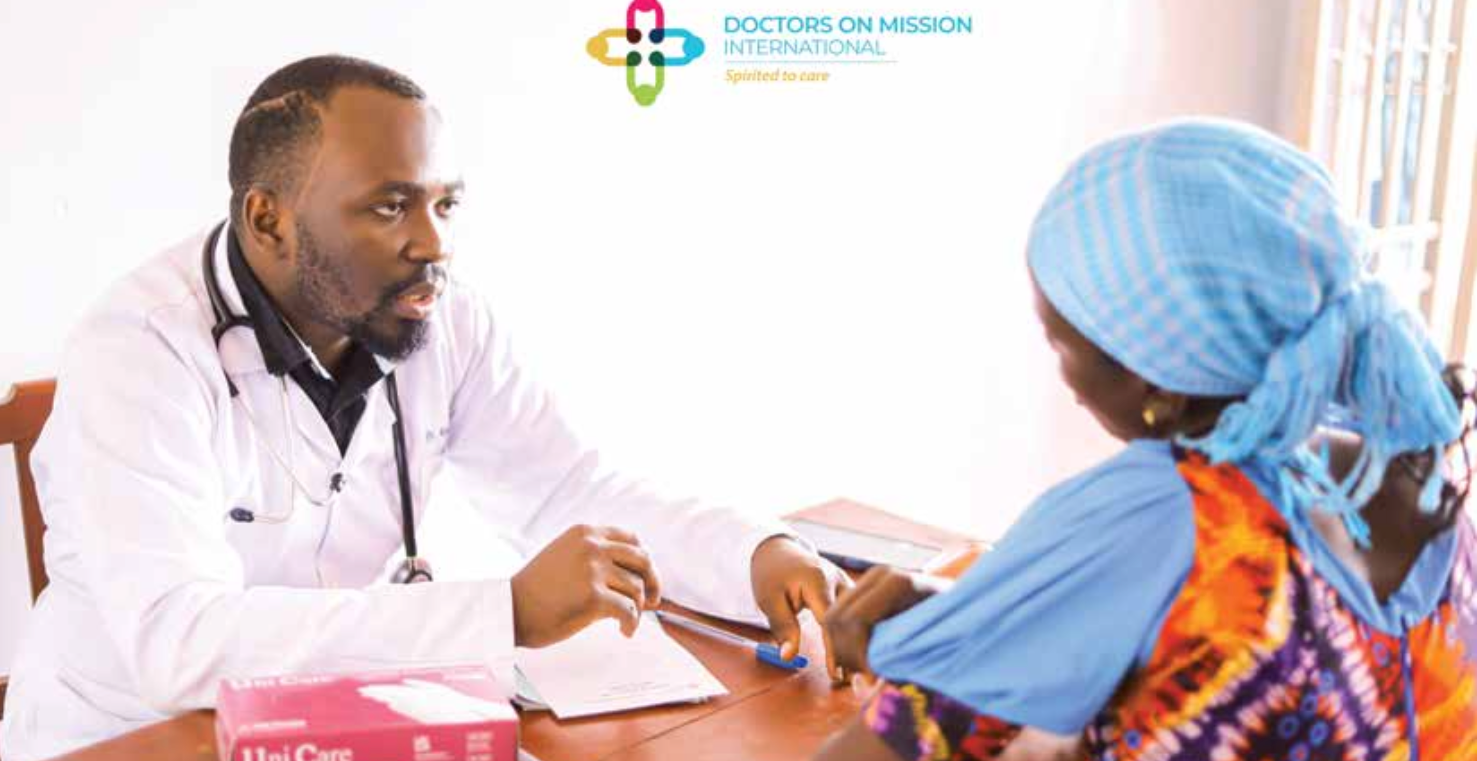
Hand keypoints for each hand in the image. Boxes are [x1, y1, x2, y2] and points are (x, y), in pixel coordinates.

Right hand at [511, 524, 662, 647]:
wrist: (510, 610)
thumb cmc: (536, 590)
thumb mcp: (564, 555)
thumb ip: (593, 554)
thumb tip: (633, 572)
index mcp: (585, 533)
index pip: (632, 538)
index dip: (644, 560)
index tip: (646, 577)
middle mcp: (592, 546)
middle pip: (643, 560)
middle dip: (653, 582)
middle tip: (653, 601)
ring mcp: (593, 570)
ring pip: (637, 588)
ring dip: (637, 608)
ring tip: (627, 621)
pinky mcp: (594, 597)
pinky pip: (629, 610)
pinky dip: (632, 623)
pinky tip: (624, 631)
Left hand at [750, 535, 852, 679]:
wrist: (778, 551)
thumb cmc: (771, 575)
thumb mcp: (769, 600)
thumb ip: (782, 627)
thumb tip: (789, 657)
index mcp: (818, 580)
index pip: (831, 620)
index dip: (835, 648)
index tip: (836, 673)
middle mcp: (838, 579)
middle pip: (852, 618)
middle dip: (852, 649)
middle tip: (849, 679)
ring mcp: (846, 582)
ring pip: (860, 615)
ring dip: (858, 640)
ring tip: (857, 669)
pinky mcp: (849, 588)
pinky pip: (859, 610)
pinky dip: (858, 630)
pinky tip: (859, 651)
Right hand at [825, 565, 950, 676]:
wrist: (968, 605)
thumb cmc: (959, 626)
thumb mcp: (936, 640)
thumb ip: (903, 658)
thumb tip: (870, 684)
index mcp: (897, 582)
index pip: (855, 620)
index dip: (859, 655)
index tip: (873, 680)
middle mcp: (879, 575)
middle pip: (836, 618)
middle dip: (846, 654)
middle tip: (865, 680)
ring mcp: (870, 579)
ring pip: (831, 619)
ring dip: (841, 650)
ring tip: (864, 673)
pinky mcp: (865, 589)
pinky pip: (837, 617)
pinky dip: (842, 644)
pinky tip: (861, 661)